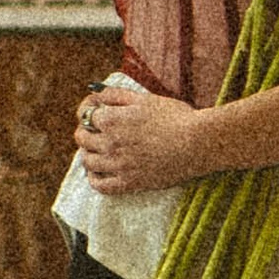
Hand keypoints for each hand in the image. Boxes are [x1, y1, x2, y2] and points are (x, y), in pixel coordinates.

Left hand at [73, 72, 203, 195]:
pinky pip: (100, 185)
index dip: (89, 112)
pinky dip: (94, 179)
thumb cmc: (175, 116)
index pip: (86, 115)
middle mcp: (110, 143)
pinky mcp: (129, 183)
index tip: (95, 113)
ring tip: (97, 151)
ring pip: (88, 162)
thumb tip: (97, 92)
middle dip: (85, 133)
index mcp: (112, 120)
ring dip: (88, 154)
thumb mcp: (145, 98)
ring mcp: (118, 165)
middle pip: (82, 139)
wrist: (197, 142)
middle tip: (94, 132)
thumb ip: (117, 95)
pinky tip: (98, 173)